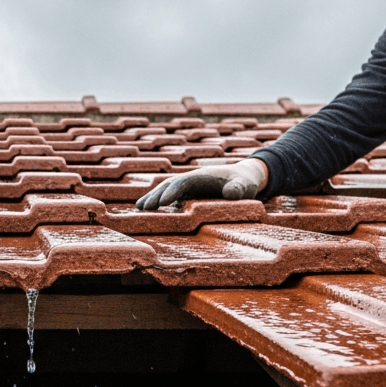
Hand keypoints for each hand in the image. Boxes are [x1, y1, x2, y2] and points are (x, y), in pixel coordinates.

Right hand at [134, 159, 267, 210]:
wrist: (245, 177)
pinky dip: (158, 202)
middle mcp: (192, 179)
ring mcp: (189, 186)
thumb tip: (231, 194)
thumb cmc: (246, 182)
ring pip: (166, 189)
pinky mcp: (189, 194)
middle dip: (155, 195)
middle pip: (169, 185)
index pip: (183, 182)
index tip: (162, 204)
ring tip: (138, 208)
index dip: (172, 192)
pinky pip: (170, 197)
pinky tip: (149, 211)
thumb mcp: (247, 186)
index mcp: (203, 176)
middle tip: (142, 208)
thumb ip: (239, 189)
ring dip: (153, 197)